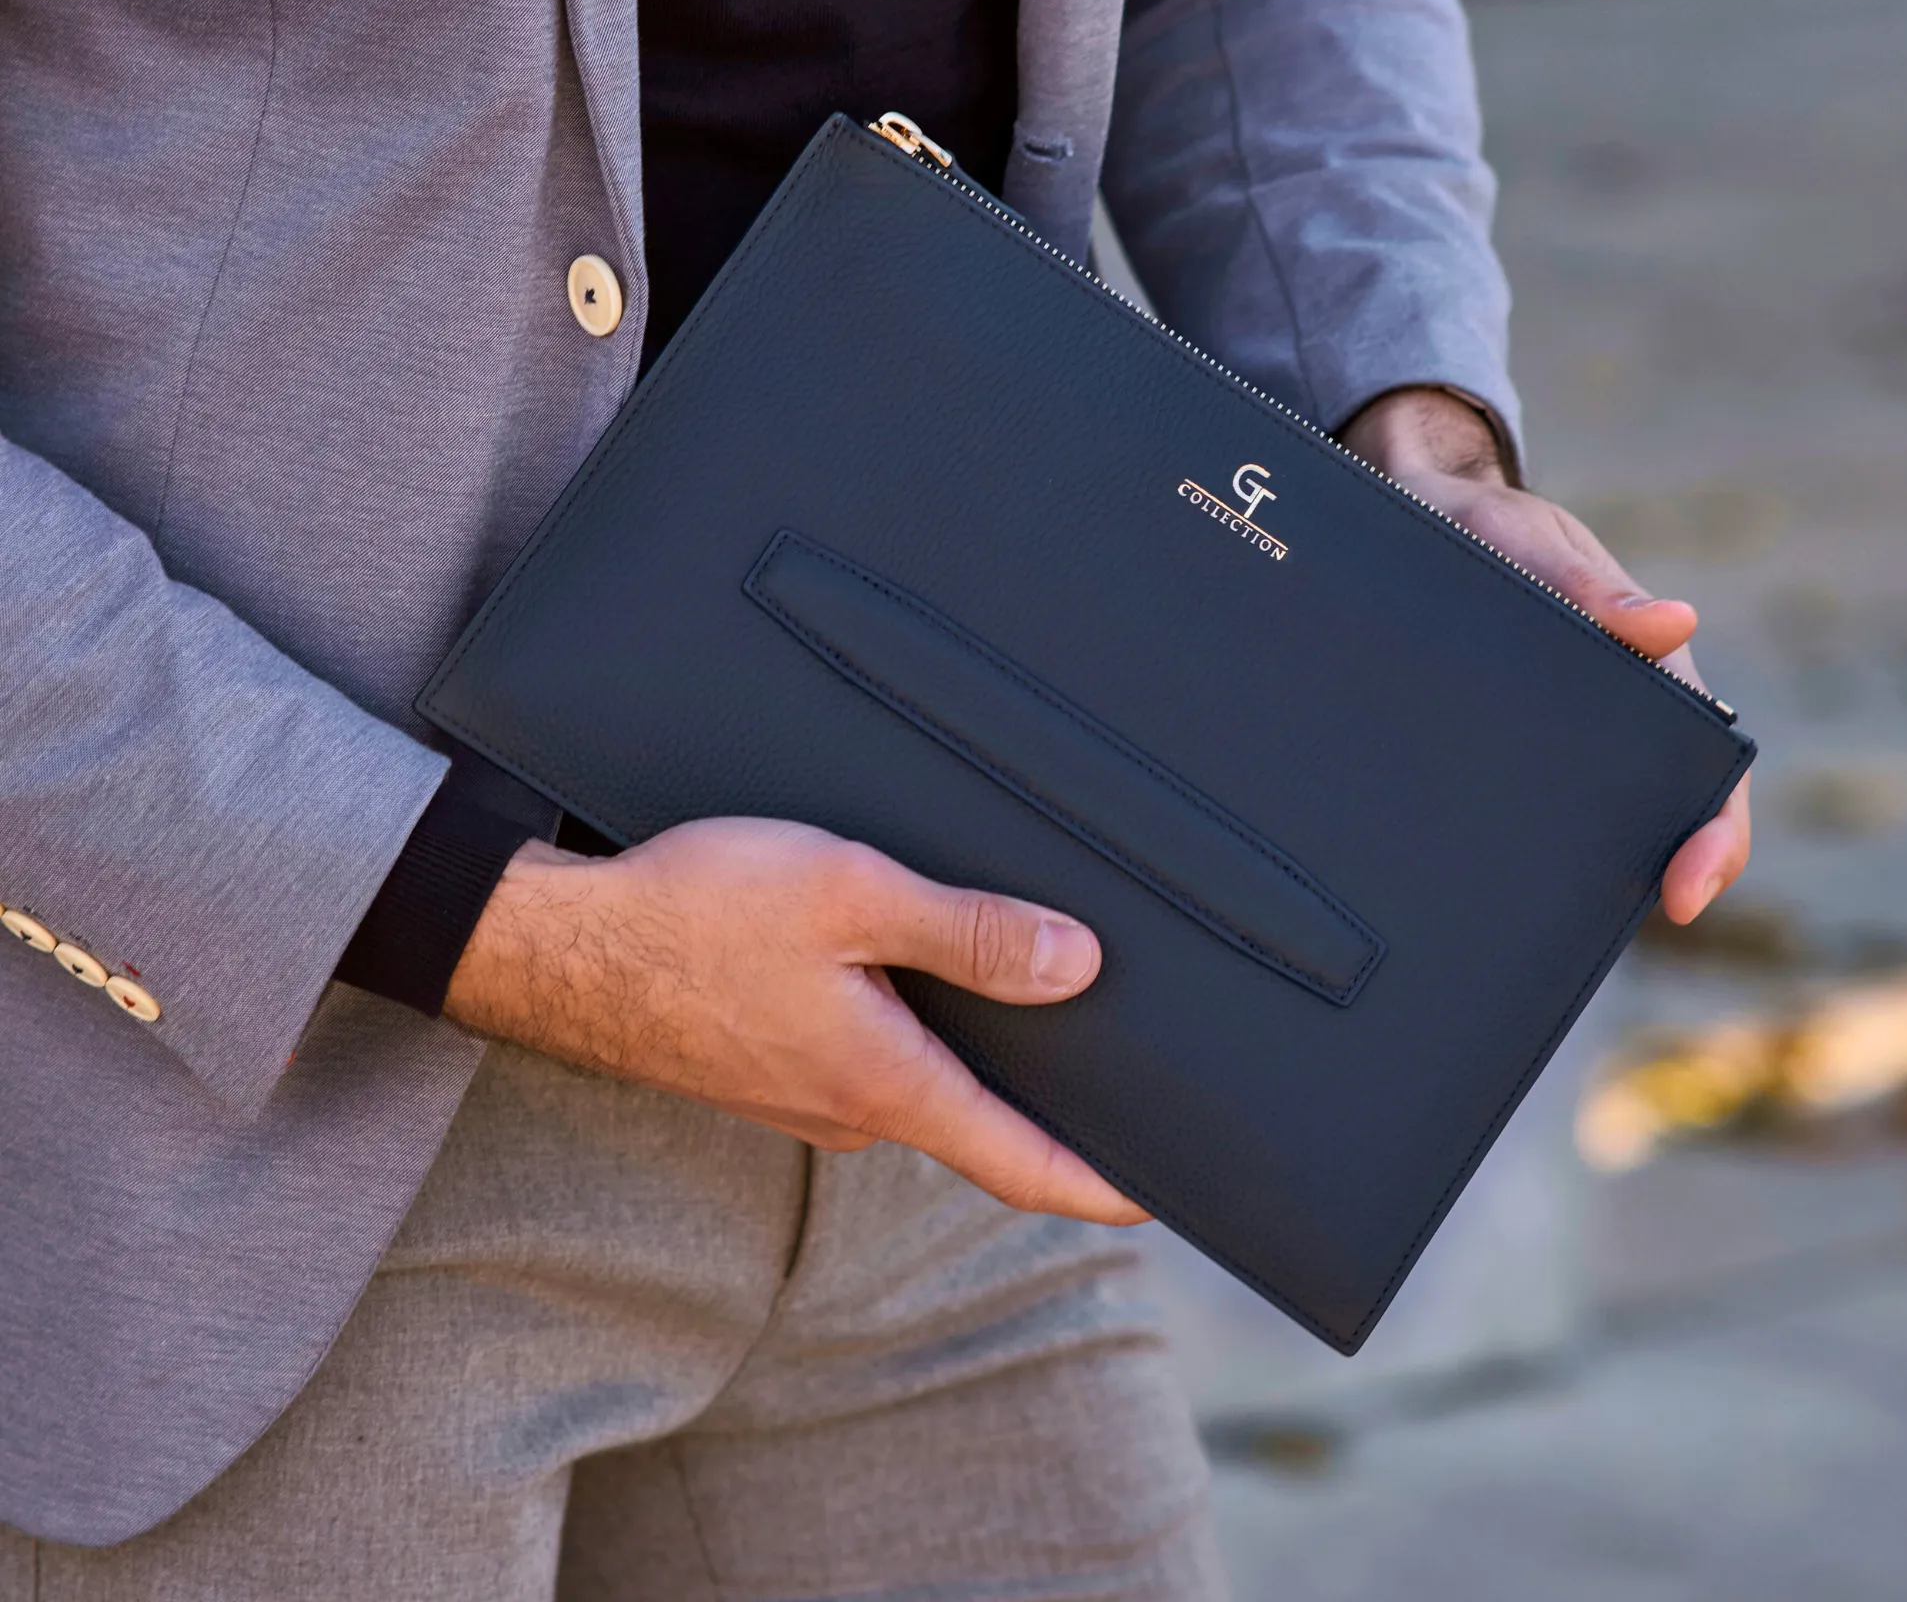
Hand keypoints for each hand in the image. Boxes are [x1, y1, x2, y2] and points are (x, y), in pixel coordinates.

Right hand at [443, 816, 1146, 1223]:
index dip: (1102, 1183)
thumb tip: (1077, 966)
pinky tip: (910, 971)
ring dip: (968, 1050)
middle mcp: (851, 1112)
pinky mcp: (767, 1070)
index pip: (1021, 1161)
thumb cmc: (695, 913)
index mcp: (885, 1084)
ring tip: (1022, 985)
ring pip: (917, 1082)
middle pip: (977, 1120)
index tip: (1166, 1193)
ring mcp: (805, 1098)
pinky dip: (909, 1031)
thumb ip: (967, 934)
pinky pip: (867, 1062)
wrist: (557, 948)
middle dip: (1043, 1094)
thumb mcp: (848, 895)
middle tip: (1113, 1053)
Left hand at [1338, 388, 1750, 922]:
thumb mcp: (1532, 543)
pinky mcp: (1494, 745)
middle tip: (1610, 928)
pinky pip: (1516, 806)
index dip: (1712, 836)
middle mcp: (1614, 716)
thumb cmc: (1492, 526)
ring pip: (1589, 823)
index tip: (1686, 890)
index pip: (1708, 769)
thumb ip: (1586, 584)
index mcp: (1649, 672)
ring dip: (1581, 872)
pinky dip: (1515, 846)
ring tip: (1535, 926)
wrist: (1419, 512)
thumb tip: (1670, 623)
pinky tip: (1472, 884)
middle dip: (1654, 875)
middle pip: (1658, 813)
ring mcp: (1556, 737)